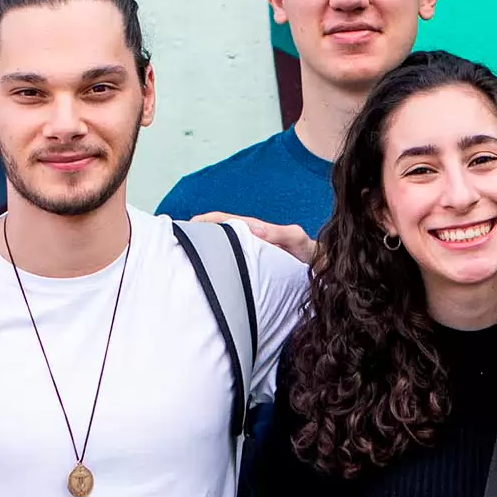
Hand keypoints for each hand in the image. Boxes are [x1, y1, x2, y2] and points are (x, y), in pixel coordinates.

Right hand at [197, 212, 318, 264]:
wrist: (319, 265)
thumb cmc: (308, 251)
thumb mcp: (297, 239)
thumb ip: (280, 233)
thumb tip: (255, 230)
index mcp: (254, 229)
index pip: (224, 220)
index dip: (205, 221)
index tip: (187, 226)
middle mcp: (249, 238)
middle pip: (217, 233)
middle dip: (198, 235)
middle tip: (177, 244)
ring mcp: (250, 252)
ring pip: (222, 248)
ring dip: (205, 251)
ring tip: (185, 260)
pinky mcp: (252, 266)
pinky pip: (231, 263)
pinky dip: (217, 265)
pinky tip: (207, 276)